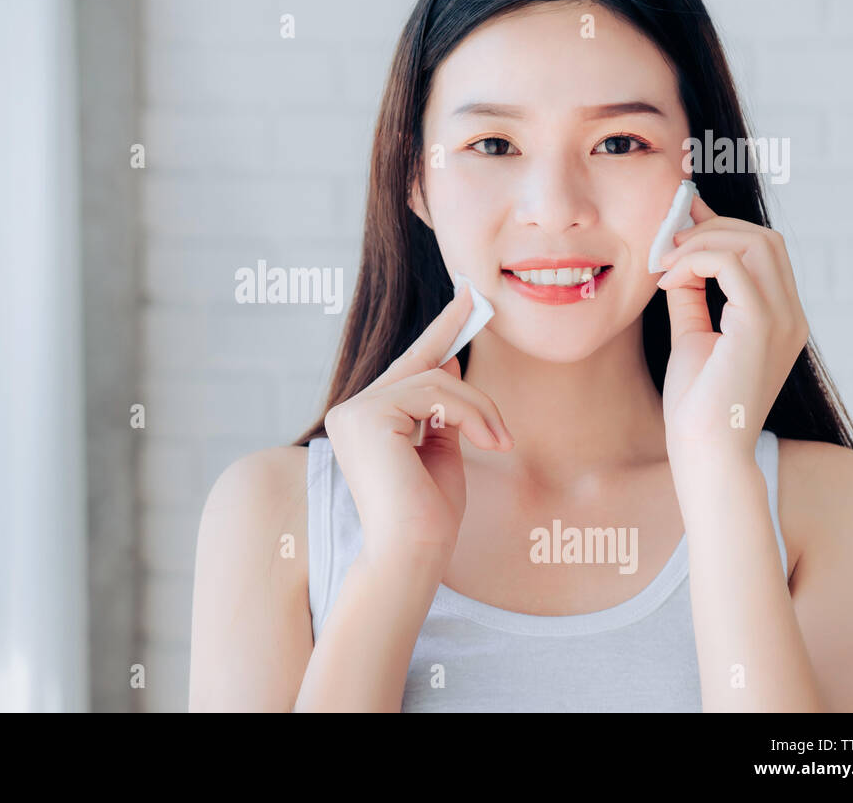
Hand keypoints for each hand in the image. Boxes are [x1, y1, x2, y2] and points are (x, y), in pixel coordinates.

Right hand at [323, 282, 512, 562]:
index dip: (440, 331)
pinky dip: (470, 414)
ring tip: (501, 443)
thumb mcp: (441, 451)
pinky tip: (487, 443)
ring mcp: (354, 411)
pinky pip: (435, 393)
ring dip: (479, 408)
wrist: (412, 554)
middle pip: (425, 371)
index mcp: (365, 422)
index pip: (408, 367)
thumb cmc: (428, 518)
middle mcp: (351, 411)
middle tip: (498, 396)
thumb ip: (442, 410)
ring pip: (435, 380)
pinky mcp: (366, 415)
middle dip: (471, 387)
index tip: (468, 298)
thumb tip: (451, 362)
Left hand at [655, 193, 808, 457]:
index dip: (721, 228)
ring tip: (664, 263)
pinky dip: (696, 260)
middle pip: (765, 238)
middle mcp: (791, 316)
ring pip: (755, 242)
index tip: (678, 224)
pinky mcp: (761, 325)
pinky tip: (668, 280)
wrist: (705, 449)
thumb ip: (692, 298)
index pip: (764, 251)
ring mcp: (783, 319)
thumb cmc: (697, 404)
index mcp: (781, 319)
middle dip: (711, 228)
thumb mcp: (693, 336)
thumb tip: (678, 260)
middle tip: (665, 243)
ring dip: (701, 242)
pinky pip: (732, 265)